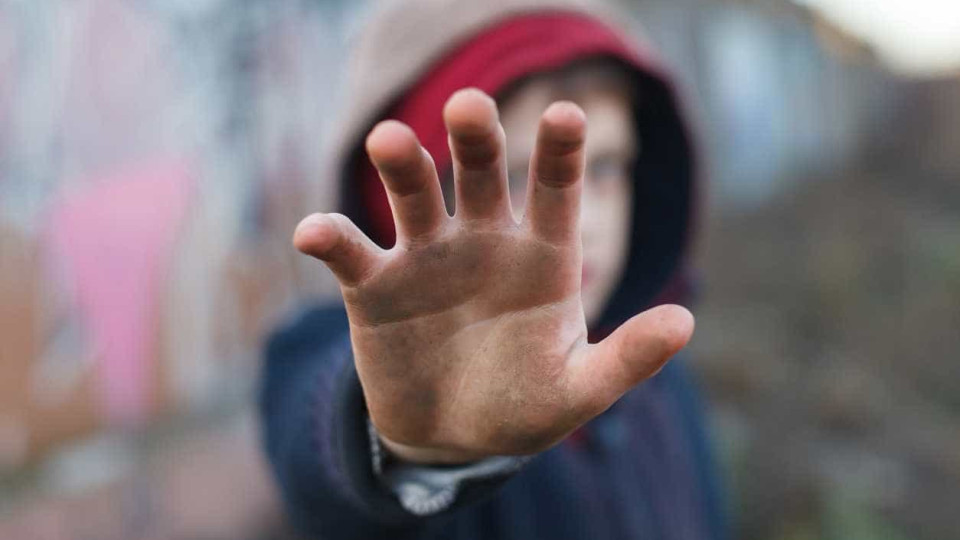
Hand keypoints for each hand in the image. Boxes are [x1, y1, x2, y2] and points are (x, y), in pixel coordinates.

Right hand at [294, 88, 693, 463]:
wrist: (453, 437)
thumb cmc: (524, 405)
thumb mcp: (577, 390)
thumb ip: (625, 359)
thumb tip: (686, 322)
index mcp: (542, 255)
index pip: (555, 191)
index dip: (559, 154)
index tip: (567, 115)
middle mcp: (484, 240)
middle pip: (480, 173)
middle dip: (475, 138)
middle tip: (468, 106)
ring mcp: (427, 257)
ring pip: (414, 195)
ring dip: (401, 165)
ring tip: (389, 141)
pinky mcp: (374, 287)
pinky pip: (350, 252)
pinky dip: (331, 238)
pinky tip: (313, 233)